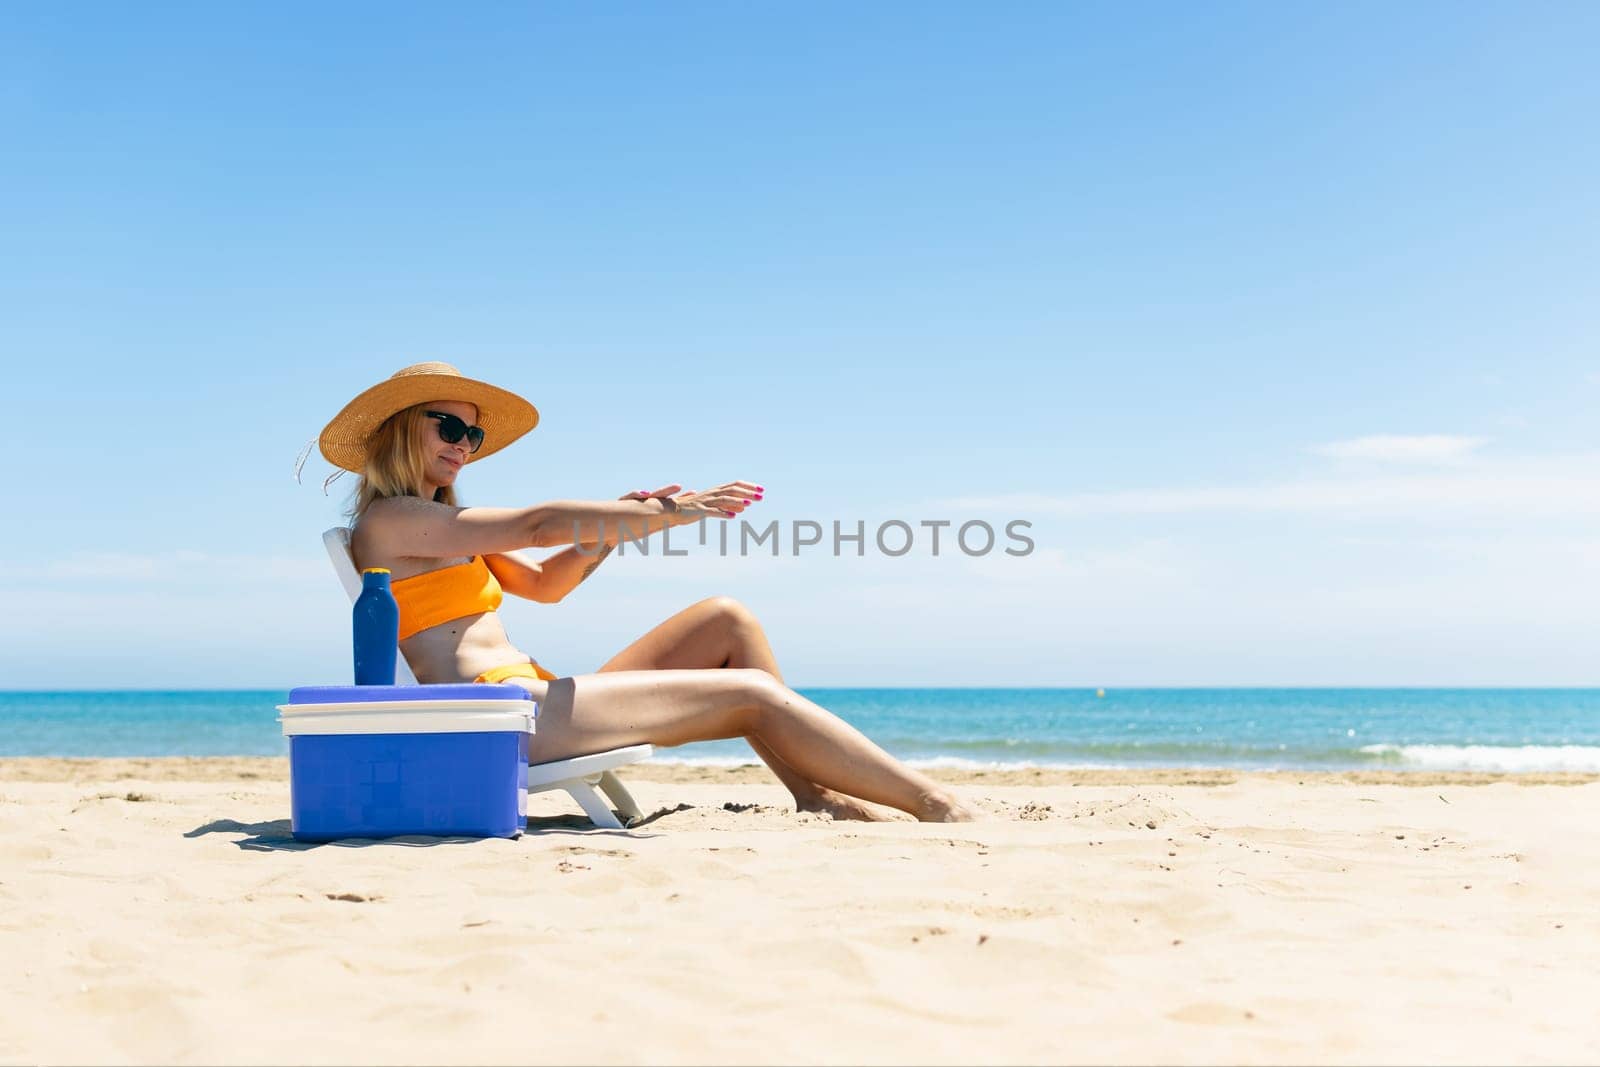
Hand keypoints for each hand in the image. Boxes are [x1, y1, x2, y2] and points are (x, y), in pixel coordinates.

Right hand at [622, 481, 763, 523]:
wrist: (664, 512)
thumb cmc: (685, 511)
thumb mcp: (707, 509)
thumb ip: (723, 508)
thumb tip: (738, 510)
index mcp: (713, 492)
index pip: (734, 486)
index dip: (748, 487)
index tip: (761, 490)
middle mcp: (709, 494)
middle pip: (732, 490)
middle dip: (748, 492)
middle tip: (762, 496)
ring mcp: (703, 502)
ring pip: (724, 500)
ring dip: (738, 501)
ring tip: (751, 504)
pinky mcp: (697, 512)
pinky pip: (711, 512)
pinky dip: (723, 513)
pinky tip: (733, 517)